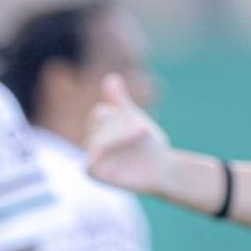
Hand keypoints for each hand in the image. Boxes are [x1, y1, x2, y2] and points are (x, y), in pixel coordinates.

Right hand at [86, 74, 171, 195]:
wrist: (161, 172)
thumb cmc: (147, 146)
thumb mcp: (135, 120)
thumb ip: (120, 101)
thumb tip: (110, 78)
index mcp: (97, 128)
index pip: (100, 113)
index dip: (121, 116)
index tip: (143, 128)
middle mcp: (90, 142)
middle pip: (100, 123)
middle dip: (122, 126)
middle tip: (143, 134)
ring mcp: (91, 158)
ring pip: (98, 140)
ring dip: (122, 136)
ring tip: (142, 137)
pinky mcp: (93, 173)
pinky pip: (91, 162)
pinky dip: (99, 156)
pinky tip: (111, 154)